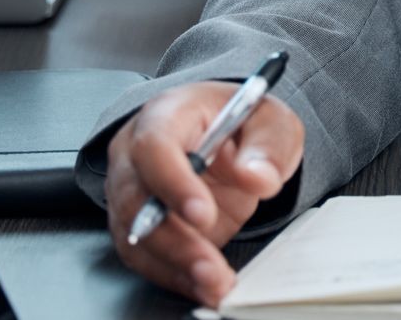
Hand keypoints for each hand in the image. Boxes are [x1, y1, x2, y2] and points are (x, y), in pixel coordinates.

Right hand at [104, 82, 304, 305]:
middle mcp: (135, 154)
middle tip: (211, 268)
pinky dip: (174, 275)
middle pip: (137, 201)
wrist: (225, 136)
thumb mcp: (269, 121)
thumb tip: (257, 178)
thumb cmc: (239, 122)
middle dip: (175, 241)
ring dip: (174, 266)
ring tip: (214, 285)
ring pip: (135, 237)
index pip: (155, 146)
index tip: (203, 214)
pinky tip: (202, 286)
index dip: (174, 183)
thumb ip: (267, 146)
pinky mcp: (137, 226)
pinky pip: (145, 256)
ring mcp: (131, 191)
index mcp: (166, 115)